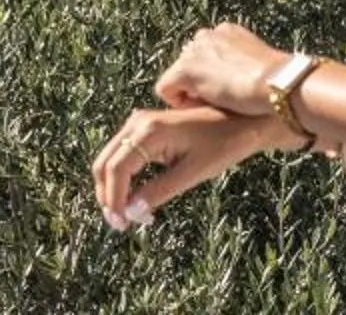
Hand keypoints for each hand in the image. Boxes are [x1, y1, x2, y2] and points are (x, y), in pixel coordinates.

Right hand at [89, 103, 284, 230]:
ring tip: (127, 216)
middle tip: (119, 224)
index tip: (121, 225)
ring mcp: (139, 123)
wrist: (241, 120)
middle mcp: (137, 123)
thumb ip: (159, 192)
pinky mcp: (145, 129)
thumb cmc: (221, 145)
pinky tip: (135, 197)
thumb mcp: (192, 173)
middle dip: (107, 195)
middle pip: (105, 162)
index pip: (116, 169)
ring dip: (112, 188)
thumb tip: (132, 213)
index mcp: (148, 131)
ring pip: (111, 159)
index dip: (113, 199)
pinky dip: (122, 178)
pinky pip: (123, 155)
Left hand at [154, 23, 287, 117]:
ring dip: (191, 92)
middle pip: (190, 63)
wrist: (278, 84)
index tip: (229, 92)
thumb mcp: (262, 67)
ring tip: (212, 107)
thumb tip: (248, 82)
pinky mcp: (185, 70)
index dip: (213, 76)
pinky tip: (199, 109)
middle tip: (218, 102)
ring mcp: (194, 52)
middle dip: (199, 82)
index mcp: (227, 32)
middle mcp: (207, 36)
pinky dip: (179, 102)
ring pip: (178, 76)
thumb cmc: (280, 83)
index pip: (207, 53)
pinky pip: (166, 89)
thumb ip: (247, 67)